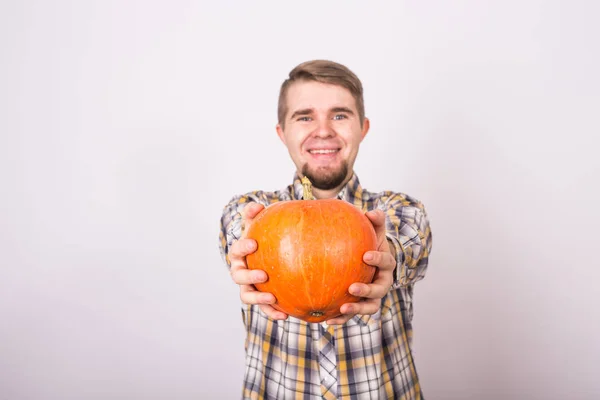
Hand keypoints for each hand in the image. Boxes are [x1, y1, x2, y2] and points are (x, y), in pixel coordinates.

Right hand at [228, 202, 287, 319]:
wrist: (270, 254)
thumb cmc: (263, 237)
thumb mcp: (259, 224)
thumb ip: (255, 214)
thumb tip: (256, 206)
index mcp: (240, 253)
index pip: (236, 250)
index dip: (242, 248)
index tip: (254, 244)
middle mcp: (240, 271)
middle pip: (238, 276)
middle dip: (249, 276)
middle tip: (263, 274)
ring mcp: (249, 286)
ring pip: (247, 296)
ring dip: (258, 298)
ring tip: (272, 298)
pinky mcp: (260, 300)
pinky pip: (264, 308)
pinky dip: (272, 313)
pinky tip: (286, 315)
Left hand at [326, 209, 395, 324]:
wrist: (367, 260)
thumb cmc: (369, 242)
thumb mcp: (374, 230)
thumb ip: (375, 221)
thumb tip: (374, 212)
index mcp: (386, 265)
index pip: (386, 262)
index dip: (378, 260)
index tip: (366, 255)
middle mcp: (382, 283)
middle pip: (380, 291)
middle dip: (367, 291)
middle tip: (352, 288)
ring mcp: (372, 297)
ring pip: (369, 307)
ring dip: (357, 309)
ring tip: (342, 309)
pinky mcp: (360, 305)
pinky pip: (351, 315)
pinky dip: (341, 319)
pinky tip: (326, 320)